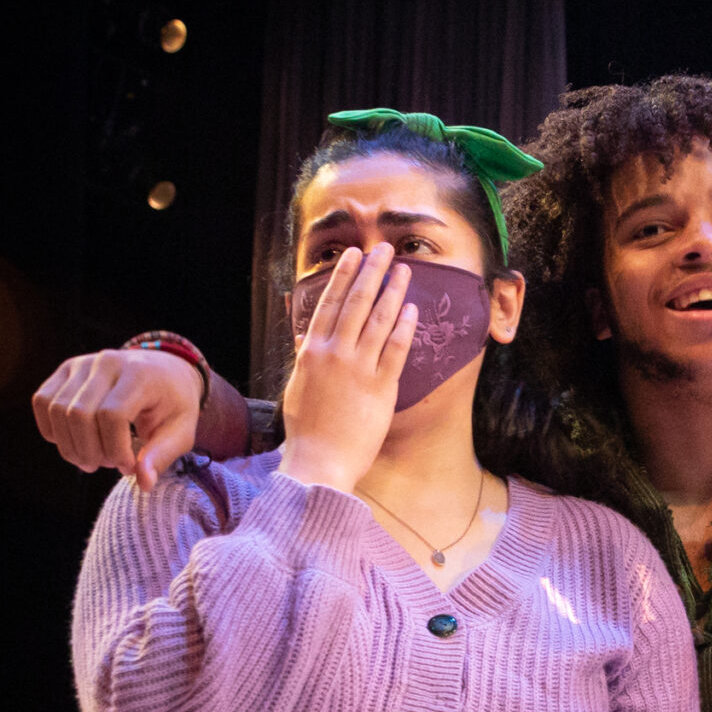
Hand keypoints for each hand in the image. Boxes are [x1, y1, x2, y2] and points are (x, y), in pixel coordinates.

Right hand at [31, 349, 205, 489]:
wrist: (165, 372)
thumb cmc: (173, 405)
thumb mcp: (181, 432)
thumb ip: (162, 456)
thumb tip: (143, 482)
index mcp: (139, 374)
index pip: (112, 415)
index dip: (115, 450)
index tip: (129, 467)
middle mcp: (107, 362)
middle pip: (79, 414)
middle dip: (90, 452)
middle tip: (108, 465)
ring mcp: (82, 363)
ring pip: (56, 410)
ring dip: (71, 446)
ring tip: (94, 457)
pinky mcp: (66, 370)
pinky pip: (42, 402)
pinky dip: (53, 430)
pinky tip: (75, 442)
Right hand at [280, 245, 416, 492]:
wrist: (320, 462)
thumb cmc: (307, 430)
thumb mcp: (298, 387)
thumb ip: (303, 359)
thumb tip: (303, 337)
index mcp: (311, 352)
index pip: (329, 303)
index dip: (344, 276)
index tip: (354, 255)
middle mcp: (334, 354)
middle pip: (356, 303)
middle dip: (371, 272)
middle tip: (385, 249)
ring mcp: (359, 370)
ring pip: (378, 321)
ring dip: (393, 291)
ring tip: (404, 270)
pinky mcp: (381, 388)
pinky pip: (395, 351)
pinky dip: (404, 328)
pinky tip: (413, 309)